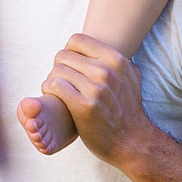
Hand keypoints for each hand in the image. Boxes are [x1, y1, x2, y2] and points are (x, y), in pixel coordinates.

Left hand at [38, 33, 161, 167]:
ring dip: (51, 81)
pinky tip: (56, 98)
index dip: (68, 52)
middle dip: (58, 68)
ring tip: (57, 91)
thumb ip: (119, 60)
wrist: (132, 141)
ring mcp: (95, 89)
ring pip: (57, 71)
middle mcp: (106, 71)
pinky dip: (49, 90)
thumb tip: (107, 46)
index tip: (70, 67)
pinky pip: (54, 86)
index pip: (76, 40)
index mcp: (116, 60)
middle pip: (63, 55)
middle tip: (61, 82)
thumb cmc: (127, 110)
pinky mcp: (83, 106)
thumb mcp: (132, 78)